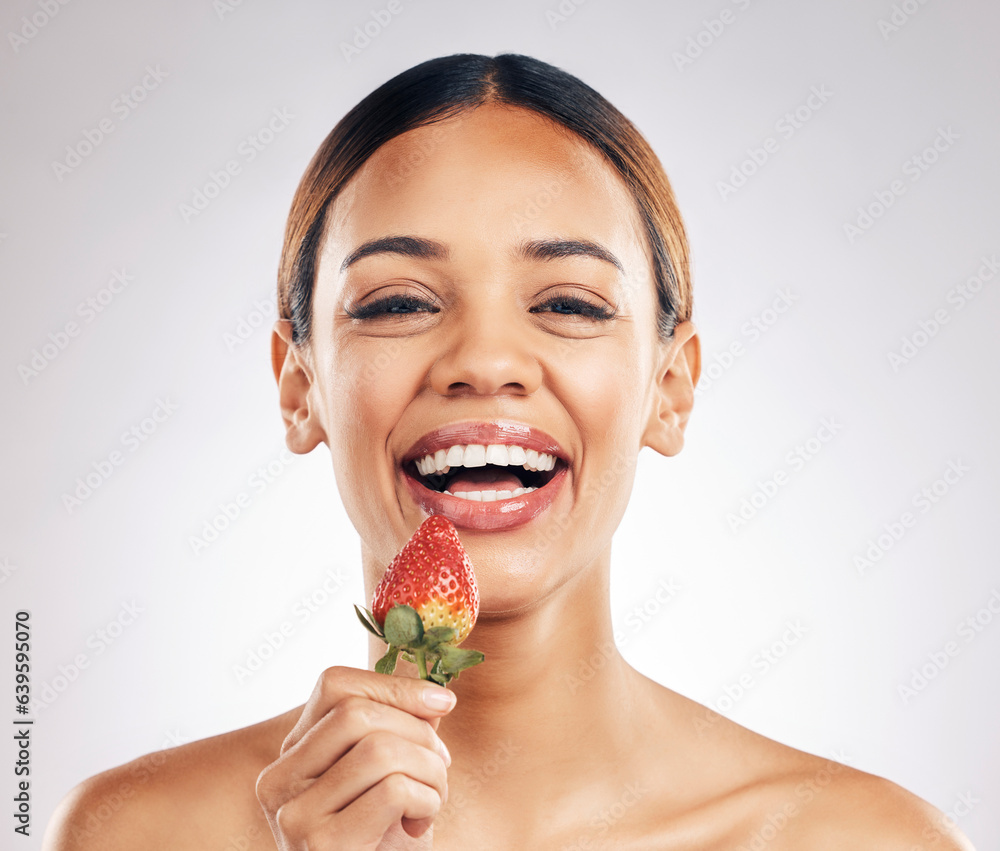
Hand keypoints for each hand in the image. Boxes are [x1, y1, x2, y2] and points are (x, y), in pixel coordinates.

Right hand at [256, 666, 454, 849]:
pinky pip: (394, 790)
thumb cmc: (384, 838)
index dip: (395, 685)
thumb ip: (399, 729)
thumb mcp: (385, 774)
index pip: (334, 684)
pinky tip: (420, 826)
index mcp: (291, 755)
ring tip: (433, 797)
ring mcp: (295, 816)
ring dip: (430, 770)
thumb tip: (437, 692)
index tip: (443, 701)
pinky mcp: (320, 846)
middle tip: (441, 764)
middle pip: (358, 714)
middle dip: (419, 732)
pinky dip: (426, 800)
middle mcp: (279, 781)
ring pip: (380, 749)